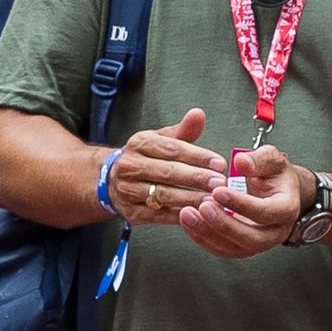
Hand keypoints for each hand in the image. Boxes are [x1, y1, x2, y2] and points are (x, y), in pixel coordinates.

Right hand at [105, 109, 226, 223]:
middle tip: (220, 183)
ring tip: (213, 200)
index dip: (198, 157)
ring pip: (163, 195)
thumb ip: (183, 130)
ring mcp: (128, 191)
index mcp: (139, 143)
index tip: (220, 163)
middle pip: (168, 172)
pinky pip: (158, 216)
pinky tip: (198, 214)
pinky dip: (179, 216)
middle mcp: (130, 166)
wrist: (111, 181)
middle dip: (196, 178)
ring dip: (190, 198)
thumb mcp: (160, 140)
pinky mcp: (131, 213)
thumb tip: (198, 114)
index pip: (172, 149)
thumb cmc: (145, 159)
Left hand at [180, 137, 303, 259]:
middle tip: (202, 206)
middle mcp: (274, 232)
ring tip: (187, 214)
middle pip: (250, 238)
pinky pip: (219, 248)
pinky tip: (188, 221)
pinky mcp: (239, 248)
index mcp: (287, 209)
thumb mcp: (272, 160)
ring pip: (232, 247)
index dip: (241, 204)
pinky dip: (201, 236)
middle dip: (223, 224)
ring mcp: (257, 244)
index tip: (218, 191)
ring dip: (207, 232)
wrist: (275, 192)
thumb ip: (259, 159)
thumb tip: (241, 161)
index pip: (265, 212)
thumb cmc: (274, 176)